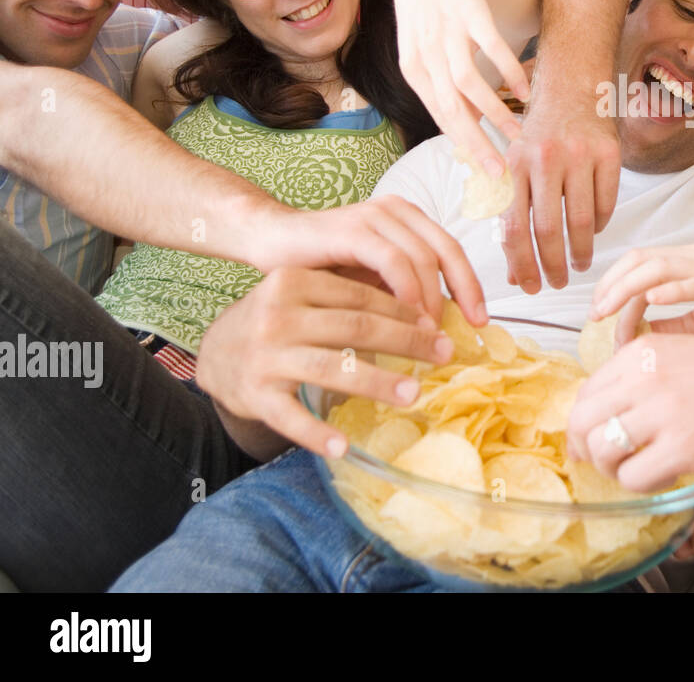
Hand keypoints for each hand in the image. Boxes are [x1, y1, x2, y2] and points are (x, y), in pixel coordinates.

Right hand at [198, 268, 456, 456]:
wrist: (216, 353)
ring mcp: (265, 357)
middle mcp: (277, 316)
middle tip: (443, 353)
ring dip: (377, 382)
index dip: (403, 310)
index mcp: (293, 282)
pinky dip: (316, 433)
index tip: (437, 323)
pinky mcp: (254, 395)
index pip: (360, 297)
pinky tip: (344, 445)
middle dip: (406, 341)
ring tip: (413, 393)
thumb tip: (422, 305)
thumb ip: (349, 296)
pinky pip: (290, 417)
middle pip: (355, 328)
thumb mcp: (303, 296)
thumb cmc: (277, 322)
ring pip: (331, 369)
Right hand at [247, 195, 488, 322]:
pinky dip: (406, 290)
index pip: (452, 250)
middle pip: (447, 250)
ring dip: (432, 298)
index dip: (471, 284)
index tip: (481, 319)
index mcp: (407, 218)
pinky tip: (406, 317)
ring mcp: (375, 216)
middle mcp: (396, 210)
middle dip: (464, 291)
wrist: (269, 240)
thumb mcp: (372, 278)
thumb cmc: (322, 263)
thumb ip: (405, 289)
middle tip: (472, 327)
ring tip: (431, 332)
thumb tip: (442, 323)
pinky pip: (393, 260)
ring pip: (423, 257)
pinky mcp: (352, 229)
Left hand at [393, 0, 530, 175]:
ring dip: (494, 112)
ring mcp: (448, 33)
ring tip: (516, 133)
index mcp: (415, 71)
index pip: (440, 116)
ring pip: (468, 83)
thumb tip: (470, 125)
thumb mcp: (425, 57)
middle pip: (452, 108)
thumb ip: (442, 91)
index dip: (463, 145)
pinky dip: (507, 71)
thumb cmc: (426, 20)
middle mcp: (427, 55)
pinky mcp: (470, 13)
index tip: (485, 169)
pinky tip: (524, 90)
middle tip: (499, 168)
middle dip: (477, 142)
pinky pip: (490, 47)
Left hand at [500, 98, 619, 291]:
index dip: (523, 264)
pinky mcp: (609, 153)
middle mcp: (544, 158)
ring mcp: (579, 155)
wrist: (570, 92)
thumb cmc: (537, 140)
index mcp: (513, 165)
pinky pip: (606, 204)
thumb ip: (511, 220)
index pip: (514, 227)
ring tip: (580, 265)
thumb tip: (515, 275)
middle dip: (554, 266)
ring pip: (582, 221)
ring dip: (581, 252)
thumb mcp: (515, 171)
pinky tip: (594, 231)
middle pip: (549, 229)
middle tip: (559, 284)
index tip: (532, 286)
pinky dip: (600, 226)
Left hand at [567, 331, 693, 491]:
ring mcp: (662, 411)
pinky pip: (633, 478)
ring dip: (613, 470)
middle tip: (606, 464)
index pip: (585, 392)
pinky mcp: (683, 446)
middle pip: (582, 422)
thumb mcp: (680, 356)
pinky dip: (641, 485)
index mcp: (640, 351)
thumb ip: (641, 378)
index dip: (585, 424)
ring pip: (601, 451)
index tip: (595, 441)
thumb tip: (605, 417)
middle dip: (587, 450)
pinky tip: (664, 477)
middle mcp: (643, 376)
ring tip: (638, 470)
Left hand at [590, 243, 693, 342]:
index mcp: (686, 267)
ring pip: (658, 266)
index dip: (611, 288)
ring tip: (610, 313)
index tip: (599, 322)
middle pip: (638, 259)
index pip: (635, 265)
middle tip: (594, 316)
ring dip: (628, 289)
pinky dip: (671, 289)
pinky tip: (653, 302)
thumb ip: (670, 330)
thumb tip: (634, 343)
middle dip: (610, 285)